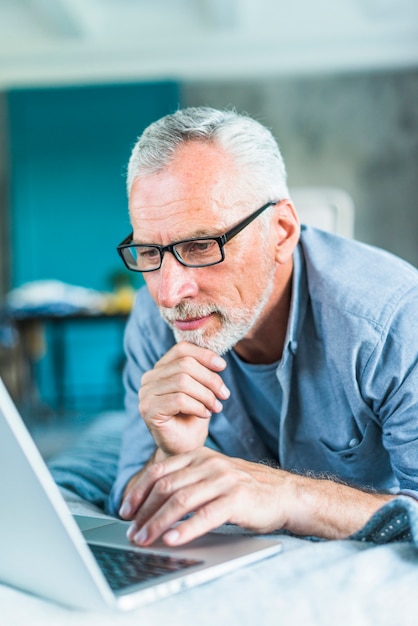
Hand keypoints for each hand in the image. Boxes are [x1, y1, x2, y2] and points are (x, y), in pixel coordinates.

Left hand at [121, 447, 292, 545]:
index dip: (138, 491)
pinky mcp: (237, 498)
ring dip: (158, 523)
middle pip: (166, 487)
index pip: (159, 471)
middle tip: (132, 533)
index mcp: (199, 455)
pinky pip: (206, 515)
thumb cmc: (242, 489)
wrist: (283, 493)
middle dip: (144, 512)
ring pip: (181, 501)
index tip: (125, 511)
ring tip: (145, 540)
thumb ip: (186, 481)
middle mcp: (209, 464)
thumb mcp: (211, 476)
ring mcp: (224, 479)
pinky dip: (186, 529)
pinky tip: (173, 540)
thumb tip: (150, 504)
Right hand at [138, 341, 229, 454]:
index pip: (181, 349)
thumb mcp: (201, 390)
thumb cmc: (193, 418)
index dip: (204, 355)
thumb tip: (217, 358)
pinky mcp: (148, 410)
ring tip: (215, 407)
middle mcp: (149, 379)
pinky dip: (198, 406)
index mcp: (160, 369)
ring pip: (183, 382)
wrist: (183, 448)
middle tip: (224, 395)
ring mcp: (145, 394)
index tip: (222, 366)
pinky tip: (205, 414)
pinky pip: (179, 400)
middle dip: (210, 379)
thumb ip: (202, 371)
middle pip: (185, 365)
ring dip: (206, 395)